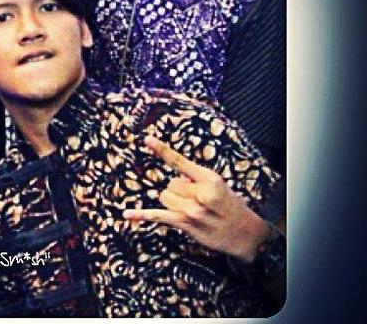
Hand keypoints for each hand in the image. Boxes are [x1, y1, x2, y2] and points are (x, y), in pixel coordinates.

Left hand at [123, 135, 270, 262]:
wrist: (246, 234)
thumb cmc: (231, 206)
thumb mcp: (218, 185)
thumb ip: (196, 179)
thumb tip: (175, 180)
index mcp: (209, 178)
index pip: (180, 161)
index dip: (162, 150)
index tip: (146, 139)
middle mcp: (200, 193)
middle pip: (170, 184)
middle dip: (179, 190)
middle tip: (197, 200)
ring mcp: (192, 210)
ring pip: (164, 197)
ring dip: (173, 203)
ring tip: (193, 210)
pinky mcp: (185, 224)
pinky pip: (158, 216)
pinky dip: (141, 215)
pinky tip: (126, 214)